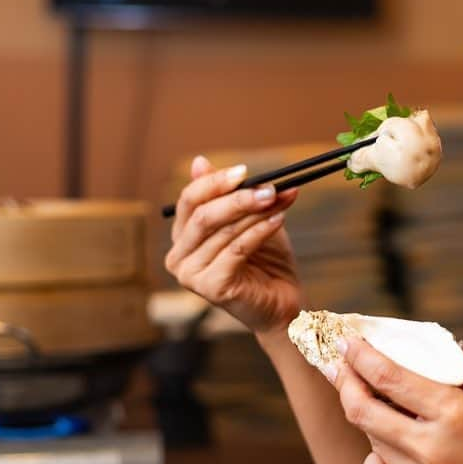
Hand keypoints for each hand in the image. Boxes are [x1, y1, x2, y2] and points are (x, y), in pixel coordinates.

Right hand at [164, 155, 302, 334]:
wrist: (283, 303)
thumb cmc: (266, 261)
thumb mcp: (249, 220)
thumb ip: (227, 195)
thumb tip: (199, 160)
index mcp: (183, 237)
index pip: (189, 200)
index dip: (215, 182)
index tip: (244, 171)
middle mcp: (178, 256)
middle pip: (203, 215)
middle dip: (238, 198)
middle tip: (270, 187)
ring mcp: (190, 275)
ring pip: (223, 231)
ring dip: (257, 212)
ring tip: (281, 200)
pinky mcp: (210, 288)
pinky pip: (236, 249)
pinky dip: (260, 231)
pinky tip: (279, 219)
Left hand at [328, 338, 462, 463]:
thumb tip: (443, 351)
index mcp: (457, 416)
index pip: (389, 377)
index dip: (360, 356)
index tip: (349, 342)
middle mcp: (431, 450)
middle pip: (362, 409)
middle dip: (346, 382)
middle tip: (343, 367)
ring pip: (370, 440)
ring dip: (370, 417)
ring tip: (383, 405)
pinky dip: (378, 455)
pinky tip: (396, 446)